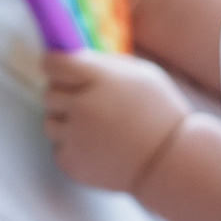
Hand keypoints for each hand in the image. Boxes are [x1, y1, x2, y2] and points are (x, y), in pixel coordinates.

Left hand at [40, 51, 188, 191]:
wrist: (171, 162)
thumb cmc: (160, 113)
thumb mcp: (142, 74)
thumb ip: (105, 64)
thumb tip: (74, 58)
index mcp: (99, 80)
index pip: (54, 64)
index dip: (55, 64)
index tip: (59, 68)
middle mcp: (82, 106)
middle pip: (49, 93)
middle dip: (64, 94)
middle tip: (88, 102)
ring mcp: (75, 137)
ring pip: (50, 122)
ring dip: (66, 122)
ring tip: (96, 128)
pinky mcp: (72, 163)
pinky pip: (59, 149)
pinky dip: (73, 148)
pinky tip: (98, 148)